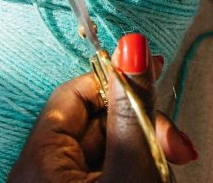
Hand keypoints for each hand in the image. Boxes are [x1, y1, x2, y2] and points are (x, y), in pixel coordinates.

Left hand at [8, 33, 197, 182]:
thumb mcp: (130, 170)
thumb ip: (132, 109)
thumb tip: (132, 44)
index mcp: (38, 162)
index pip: (74, 94)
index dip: (114, 82)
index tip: (150, 76)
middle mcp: (42, 173)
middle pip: (96, 122)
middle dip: (140, 124)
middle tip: (174, 142)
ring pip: (108, 148)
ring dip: (144, 148)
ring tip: (170, 162)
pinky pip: (107, 170)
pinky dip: (135, 168)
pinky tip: (156, 174)